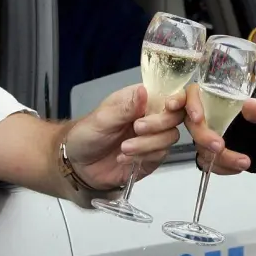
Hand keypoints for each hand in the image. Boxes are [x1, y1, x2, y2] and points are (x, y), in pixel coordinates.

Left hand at [63, 84, 185, 188]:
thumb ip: (125, 107)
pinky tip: (124, 158)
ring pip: (170, 137)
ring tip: (124, 148)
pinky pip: (160, 155)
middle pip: (175, 116)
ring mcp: (153, 137)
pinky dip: (143, 157)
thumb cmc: (87, 134)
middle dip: (158, 124)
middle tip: (137, 128)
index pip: (168, 93)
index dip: (177, 98)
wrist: (78, 165)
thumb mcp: (102, 118)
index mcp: (141, 100)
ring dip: (148, 144)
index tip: (169, 105)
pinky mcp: (152, 157)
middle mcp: (151, 116)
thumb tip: (144, 91)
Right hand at [183, 84, 255, 174]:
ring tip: (244, 162)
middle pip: (193, 124)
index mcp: (218, 97)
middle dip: (204, 137)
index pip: (193, 94)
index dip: (191, 104)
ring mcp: (208, 134)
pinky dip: (222, 167)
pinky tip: (237, 168)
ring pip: (201, 147)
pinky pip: (208, 162)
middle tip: (219, 147)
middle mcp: (208, 114)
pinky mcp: (211, 152)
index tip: (198, 118)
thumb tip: (250, 104)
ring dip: (220, 158)